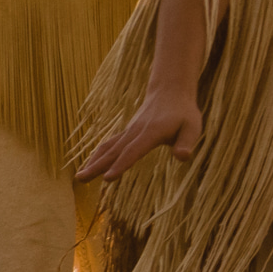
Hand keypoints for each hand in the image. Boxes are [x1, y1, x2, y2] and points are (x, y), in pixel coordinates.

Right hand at [75, 87, 199, 178]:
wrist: (170, 91)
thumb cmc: (184, 113)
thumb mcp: (193, 127)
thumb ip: (186, 142)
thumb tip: (183, 157)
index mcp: (152, 132)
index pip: (134, 151)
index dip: (121, 165)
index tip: (108, 178)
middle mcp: (136, 131)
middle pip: (114, 151)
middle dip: (97, 166)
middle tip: (80, 179)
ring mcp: (129, 131)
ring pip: (108, 147)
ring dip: (93, 162)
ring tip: (79, 177)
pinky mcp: (127, 133)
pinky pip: (109, 144)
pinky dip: (98, 155)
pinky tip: (89, 166)